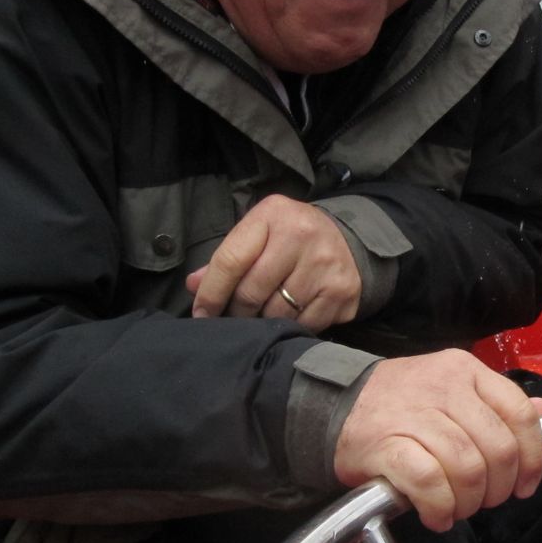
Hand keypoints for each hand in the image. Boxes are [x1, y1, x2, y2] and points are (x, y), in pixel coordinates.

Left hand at [187, 195, 360, 331]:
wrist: (347, 239)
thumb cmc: (290, 238)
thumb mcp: (259, 234)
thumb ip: (227, 258)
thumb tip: (194, 286)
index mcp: (272, 215)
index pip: (230, 260)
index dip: (211, 293)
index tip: (202, 314)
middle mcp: (301, 235)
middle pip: (252, 291)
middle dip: (237, 312)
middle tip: (235, 317)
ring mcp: (325, 264)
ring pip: (277, 313)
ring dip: (264, 321)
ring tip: (263, 315)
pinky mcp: (342, 291)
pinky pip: (304, 325)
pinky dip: (292, 327)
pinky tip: (291, 317)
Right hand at [333, 351, 541, 531]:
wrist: (330, 405)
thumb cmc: (397, 405)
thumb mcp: (451, 390)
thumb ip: (498, 403)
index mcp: (465, 371)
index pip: (521, 413)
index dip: (533, 458)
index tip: (525, 484)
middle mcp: (444, 388)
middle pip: (498, 449)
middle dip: (498, 488)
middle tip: (483, 500)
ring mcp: (414, 414)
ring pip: (468, 468)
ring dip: (469, 502)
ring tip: (456, 508)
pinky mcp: (385, 444)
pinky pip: (430, 483)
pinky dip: (439, 507)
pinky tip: (436, 515)